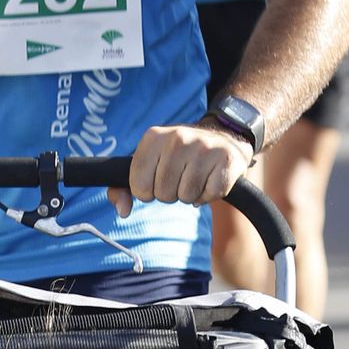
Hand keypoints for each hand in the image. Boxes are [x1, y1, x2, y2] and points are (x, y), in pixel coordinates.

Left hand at [108, 122, 250, 214]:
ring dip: (190, 195)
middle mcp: (177, 138)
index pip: (138, 185)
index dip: (147, 191)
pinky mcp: (226, 160)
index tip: (156, 179)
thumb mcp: (146, 164)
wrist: (223, 139)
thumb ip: (122, 188)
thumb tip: (123, 211)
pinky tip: (210, 178)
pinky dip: (209, 195)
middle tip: (180, 177)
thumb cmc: (177, 158)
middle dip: (171, 193)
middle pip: (163, 194)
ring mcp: (204, 147)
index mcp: (153, 137)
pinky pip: (210, 196)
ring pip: (186, 197)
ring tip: (195, 176)